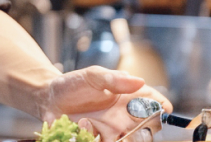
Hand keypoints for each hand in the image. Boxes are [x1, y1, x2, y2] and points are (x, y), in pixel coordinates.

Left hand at [41, 66, 172, 141]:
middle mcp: (126, 119)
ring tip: (95, 126)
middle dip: (142, 132)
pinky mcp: (99, 141)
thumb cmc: (73, 84)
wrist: (49, 99)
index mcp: (131, 99)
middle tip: (126, 126)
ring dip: (120, 138)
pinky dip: (99, 139)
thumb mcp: (91, 76)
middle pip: (149, 132)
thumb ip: (113, 78)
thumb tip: (139, 81)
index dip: (161, 109)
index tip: (156, 109)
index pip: (157, 106)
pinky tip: (83, 126)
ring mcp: (114, 133)